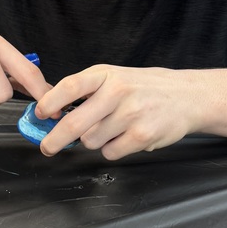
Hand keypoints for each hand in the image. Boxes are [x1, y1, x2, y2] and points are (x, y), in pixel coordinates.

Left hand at [34, 65, 201, 159]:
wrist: (186, 96)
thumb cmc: (144, 88)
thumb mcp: (114, 78)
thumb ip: (86, 92)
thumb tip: (51, 112)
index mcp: (106, 74)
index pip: (69, 87)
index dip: (49, 103)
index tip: (40, 115)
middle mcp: (117, 92)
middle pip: (75, 123)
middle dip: (55, 139)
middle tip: (47, 146)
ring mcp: (131, 114)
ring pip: (91, 141)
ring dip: (94, 141)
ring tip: (111, 129)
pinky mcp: (142, 135)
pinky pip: (110, 152)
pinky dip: (112, 149)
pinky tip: (125, 136)